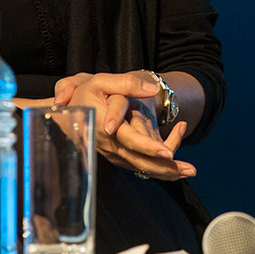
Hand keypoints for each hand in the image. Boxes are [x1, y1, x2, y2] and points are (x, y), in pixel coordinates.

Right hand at [53, 71, 195, 179]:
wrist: (65, 114)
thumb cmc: (84, 94)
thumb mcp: (100, 81)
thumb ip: (126, 83)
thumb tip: (152, 89)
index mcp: (105, 127)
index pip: (130, 140)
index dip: (148, 147)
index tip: (167, 152)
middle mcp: (111, 145)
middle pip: (139, 160)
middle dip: (165, 166)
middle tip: (189, 170)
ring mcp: (115, 153)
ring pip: (141, 167)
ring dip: (166, 172)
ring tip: (189, 171)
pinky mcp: (119, 155)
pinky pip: (139, 166)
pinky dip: (158, 169)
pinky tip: (178, 168)